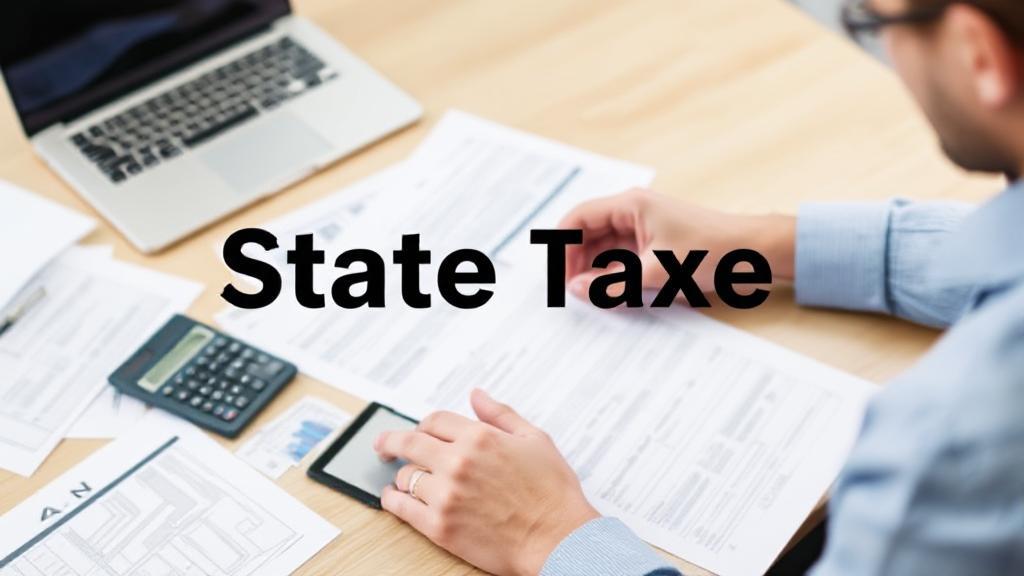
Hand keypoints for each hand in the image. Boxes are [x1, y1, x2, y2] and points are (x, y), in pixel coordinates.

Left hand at [375, 389, 599, 575]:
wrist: (558, 539)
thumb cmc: (552, 493)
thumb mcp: (535, 439)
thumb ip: (501, 414)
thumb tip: (477, 395)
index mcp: (480, 437)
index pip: (434, 421)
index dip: (424, 425)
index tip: (419, 432)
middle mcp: (458, 462)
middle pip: (408, 443)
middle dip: (390, 442)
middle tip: (383, 446)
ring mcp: (446, 495)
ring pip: (404, 476)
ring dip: (402, 475)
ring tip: (404, 479)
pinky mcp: (440, 526)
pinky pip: (402, 508)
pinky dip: (392, 500)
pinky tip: (392, 498)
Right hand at [559, 188, 795, 300]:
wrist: (754, 253)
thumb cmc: (712, 251)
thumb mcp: (656, 272)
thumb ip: (612, 284)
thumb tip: (577, 289)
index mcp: (631, 205)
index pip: (578, 218)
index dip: (561, 245)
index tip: (556, 273)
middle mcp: (634, 212)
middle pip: (588, 234)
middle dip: (576, 261)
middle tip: (569, 292)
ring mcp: (644, 228)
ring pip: (604, 249)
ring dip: (594, 271)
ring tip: (588, 296)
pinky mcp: (655, 245)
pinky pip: (622, 259)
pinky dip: (613, 275)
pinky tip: (610, 294)